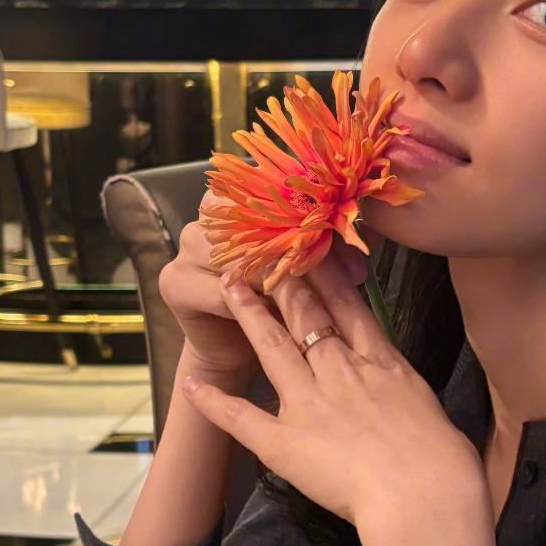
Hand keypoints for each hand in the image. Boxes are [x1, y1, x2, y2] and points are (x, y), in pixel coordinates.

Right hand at [159, 190, 369, 385]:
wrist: (243, 355)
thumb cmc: (282, 306)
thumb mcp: (310, 270)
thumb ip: (334, 245)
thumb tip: (369, 229)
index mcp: (239, 204)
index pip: (272, 190)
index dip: (312, 211)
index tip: (350, 232)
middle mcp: (208, 218)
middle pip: (253, 217)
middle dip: (301, 245)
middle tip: (348, 273)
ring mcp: (187, 248)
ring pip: (239, 253)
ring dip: (280, 277)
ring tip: (317, 299)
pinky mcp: (175, 282)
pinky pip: (218, 289)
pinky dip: (253, 305)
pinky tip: (280, 318)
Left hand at [175, 249, 485, 530]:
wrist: (424, 496)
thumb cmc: (446, 464)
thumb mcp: (434, 414)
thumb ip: (408, 399)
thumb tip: (406, 402)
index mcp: (383, 366)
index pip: (350, 309)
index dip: (328, 279)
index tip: (311, 252)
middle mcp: (341, 373)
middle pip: (308, 317)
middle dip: (284, 283)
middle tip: (261, 254)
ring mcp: (309, 403)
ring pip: (273, 348)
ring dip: (248, 316)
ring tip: (228, 287)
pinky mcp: (284, 441)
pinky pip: (241, 416)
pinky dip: (213, 400)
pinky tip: (191, 383)